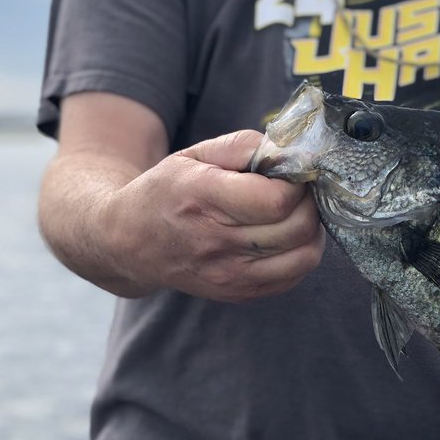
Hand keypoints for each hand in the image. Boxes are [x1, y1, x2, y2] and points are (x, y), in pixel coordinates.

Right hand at [104, 129, 324, 302]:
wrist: (129, 241)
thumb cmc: (165, 191)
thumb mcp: (194, 154)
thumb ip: (242, 146)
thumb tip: (287, 152)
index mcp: (204, 198)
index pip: (277, 200)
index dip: (295, 181)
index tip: (290, 170)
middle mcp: (217, 242)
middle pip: (297, 227)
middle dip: (307, 201)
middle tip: (295, 189)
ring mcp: (229, 274)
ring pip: (303, 255)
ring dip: (310, 228)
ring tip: (293, 211)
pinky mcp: (239, 293)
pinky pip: (294, 275)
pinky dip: (300, 252)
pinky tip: (284, 235)